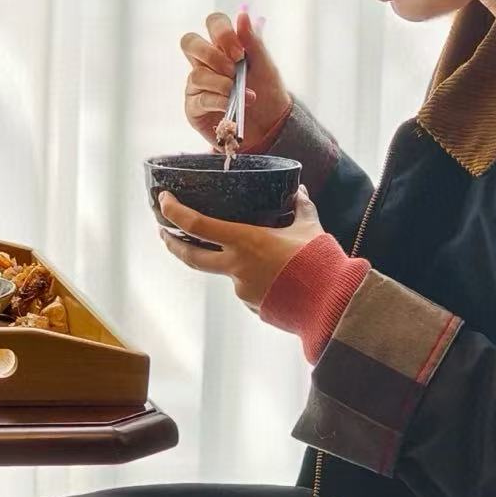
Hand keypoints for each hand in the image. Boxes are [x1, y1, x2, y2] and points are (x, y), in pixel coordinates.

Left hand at [157, 186, 323, 311]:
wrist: (332, 303)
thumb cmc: (320, 262)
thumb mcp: (309, 227)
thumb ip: (300, 207)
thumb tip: (299, 191)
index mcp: (245, 241)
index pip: (197, 225)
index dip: (174, 212)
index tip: (163, 201)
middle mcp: (236, 267)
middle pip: (190, 256)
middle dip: (172, 243)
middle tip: (164, 233)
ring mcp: (242, 289)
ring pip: (228, 272)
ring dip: (235, 262)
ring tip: (266, 256)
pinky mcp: (253, 305)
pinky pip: (246, 288)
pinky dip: (253, 279)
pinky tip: (275, 275)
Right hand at [180, 8, 292, 151]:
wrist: (271, 126)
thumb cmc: (268, 92)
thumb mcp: (266, 65)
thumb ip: (253, 41)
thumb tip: (242, 14)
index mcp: (223, 46)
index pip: (213, 23)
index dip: (222, 33)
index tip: (240, 53)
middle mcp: (205, 62)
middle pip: (189, 42)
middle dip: (211, 55)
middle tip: (234, 70)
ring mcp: (197, 85)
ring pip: (196, 75)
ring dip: (223, 85)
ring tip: (244, 96)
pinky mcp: (194, 107)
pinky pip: (200, 99)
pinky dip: (219, 101)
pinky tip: (233, 107)